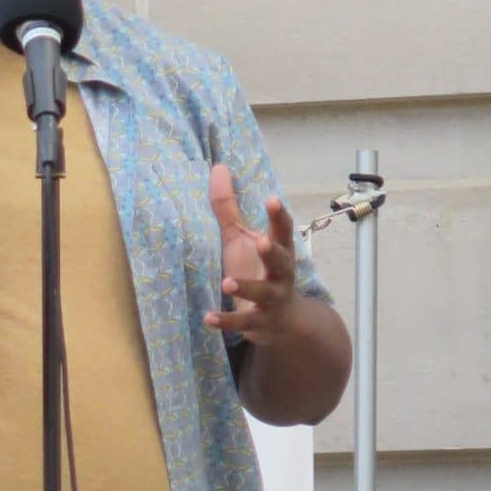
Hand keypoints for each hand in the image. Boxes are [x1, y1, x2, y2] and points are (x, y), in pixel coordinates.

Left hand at [203, 165, 301, 345]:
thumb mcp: (242, 239)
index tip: (272, 199)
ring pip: (262, 293)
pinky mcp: (259, 323)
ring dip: (246, 287)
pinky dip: (226, 321)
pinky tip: (208, 318)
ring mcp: (272, 300)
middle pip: (281, 260)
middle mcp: (280, 274)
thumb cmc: (258, 270)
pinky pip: (243, 323)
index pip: (282, 230)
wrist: (282, 321)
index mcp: (279, 250)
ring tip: (228, 282)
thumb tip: (217, 167)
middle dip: (272, 251)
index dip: (278, 216)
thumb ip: (229, 208)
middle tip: (263, 240)